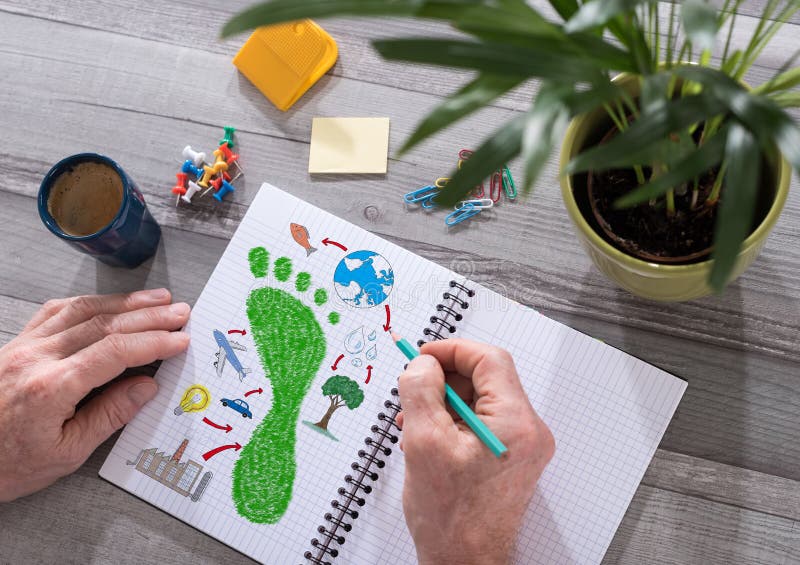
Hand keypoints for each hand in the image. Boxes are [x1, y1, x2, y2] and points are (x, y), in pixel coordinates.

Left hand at [0, 289, 189, 501]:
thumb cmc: (6, 464)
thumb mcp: (66, 454)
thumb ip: (109, 416)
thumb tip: (146, 387)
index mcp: (51, 387)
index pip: (115, 352)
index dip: (153, 342)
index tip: (179, 339)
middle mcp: (36, 358)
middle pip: (104, 323)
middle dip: (148, 316)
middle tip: (179, 313)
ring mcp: (23, 346)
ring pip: (82, 309)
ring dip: (124, 302)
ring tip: (156, 299)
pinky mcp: (16, 344)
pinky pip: (56, 311)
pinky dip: (89, 302)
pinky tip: (108, 303)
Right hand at [397, 339, 554, 564]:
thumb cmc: (451, 518)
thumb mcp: (424, 443)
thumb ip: (421, 391)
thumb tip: (423, 364)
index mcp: (516, 422)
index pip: (489, 360)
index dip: (452, 351)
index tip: (423, 356)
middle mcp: (528, 431)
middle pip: (484, 380)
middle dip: (443, 382)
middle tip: (411, 393)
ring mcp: (521, 447)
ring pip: (479, 402)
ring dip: (442, 405)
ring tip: (411, 424)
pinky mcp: (509, 459)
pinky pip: (480, 424)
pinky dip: (451, 424)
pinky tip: (425, 441)